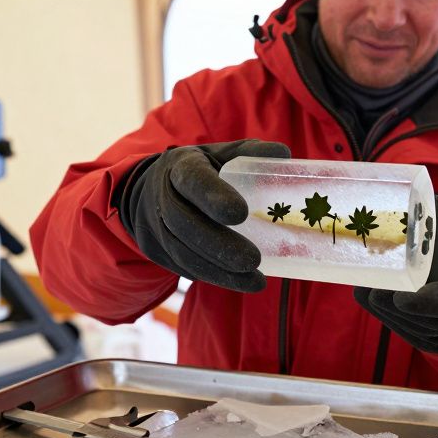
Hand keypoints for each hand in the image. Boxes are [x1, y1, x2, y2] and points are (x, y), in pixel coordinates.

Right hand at [118, 139, 289, 291]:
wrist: (153, 189)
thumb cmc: (203, 171)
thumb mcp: (221, 155)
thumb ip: (250, 153)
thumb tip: (284, 154)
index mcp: (180, 167)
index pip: (192, 180)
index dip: (212, 196)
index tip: (241, 213)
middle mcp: (162, 196)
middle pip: (183, 223)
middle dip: (218, 245)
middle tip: (253, 259)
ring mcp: (155, 226)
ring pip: (182, 252)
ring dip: (219, 270)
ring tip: (256, 281)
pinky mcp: (158, 250)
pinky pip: (184, 268)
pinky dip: (214, 278)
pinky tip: (241, 283)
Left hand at [354, 196, 437, 353]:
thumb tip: (422, 199)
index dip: (429, 302)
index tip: (400, 296)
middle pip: (427, 320)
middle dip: (395, 302)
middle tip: (370, 282)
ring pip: (411, 328)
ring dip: (388, 309)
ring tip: (370, 283)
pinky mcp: (431, 346)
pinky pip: (403, 332)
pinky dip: (387, 313)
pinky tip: (375, 293)